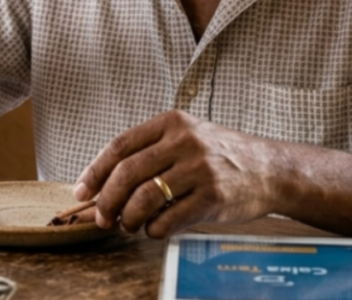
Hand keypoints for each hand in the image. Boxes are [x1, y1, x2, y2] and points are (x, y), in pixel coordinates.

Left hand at [73, 110, 281, 237]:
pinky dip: (154, 229)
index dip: (95, 171)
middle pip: (128, 173)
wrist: (269, 169)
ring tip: (127, 225)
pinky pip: (169, 219)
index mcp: (171, 123)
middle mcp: (184, 142)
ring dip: (128, 218)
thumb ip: (149, 153)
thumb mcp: (185, 137)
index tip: (82, 191)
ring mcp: (200, 169)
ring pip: (145, 198)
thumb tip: (103, 185)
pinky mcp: (213, 197)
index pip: (120, 146)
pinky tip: (154, 229)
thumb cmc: (219, 155)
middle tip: (101, 217)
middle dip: (107, 200)